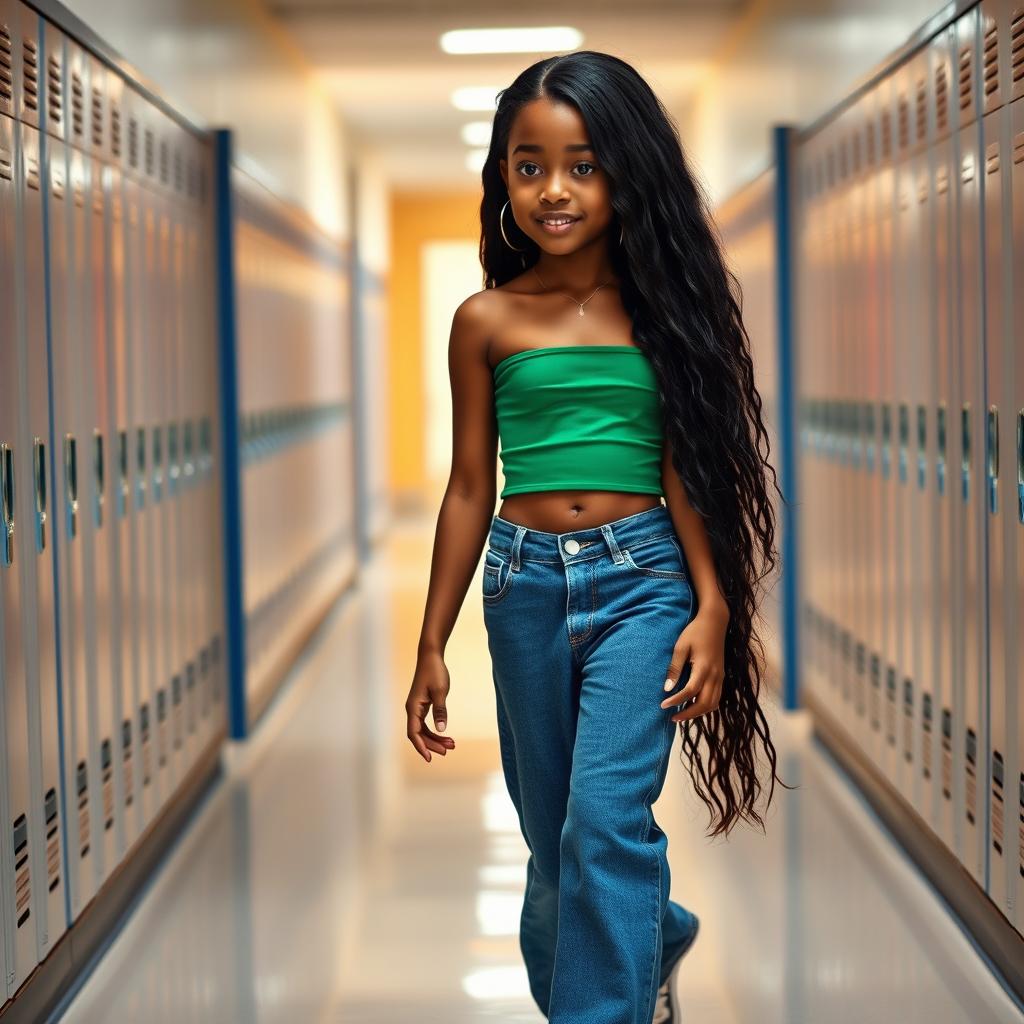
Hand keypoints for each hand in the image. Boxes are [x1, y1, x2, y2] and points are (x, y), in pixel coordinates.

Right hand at [405, 651, 456, 761]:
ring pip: (423, 730)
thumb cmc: (435, 672)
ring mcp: (416, 708)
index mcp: (413, 707)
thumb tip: (441, 729)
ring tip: (452, 744)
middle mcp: (412, 709)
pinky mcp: (422, 705)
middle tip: (448, 750)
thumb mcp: (440, 692)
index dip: (421, 747)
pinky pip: (426, 723)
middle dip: (432, 744)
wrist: (431, 657)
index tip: (429, 759)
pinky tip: (445, 734)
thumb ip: (440, 711)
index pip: (414, 733)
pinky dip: (435, 730)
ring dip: (435, 738)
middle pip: (419, 734)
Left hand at [659, 605, 728, 722]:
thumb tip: (667, 688)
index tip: (663, 705)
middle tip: (672, 718)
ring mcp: (720, 677)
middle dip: (689, 714)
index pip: (690, 692)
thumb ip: (674, 668)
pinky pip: (717, 697)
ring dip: (698, 712)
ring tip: (682, 714)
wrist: (715, 622)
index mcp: (704, 668)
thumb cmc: (695, 632)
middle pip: (705, 703)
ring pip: (713, 703)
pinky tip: (694, 705)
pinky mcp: (722, 676)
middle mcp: (715, 675)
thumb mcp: (681, 647)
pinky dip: (706, 706)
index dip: (676, 701)